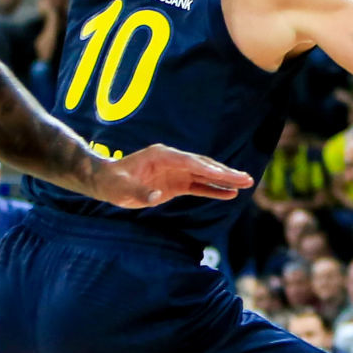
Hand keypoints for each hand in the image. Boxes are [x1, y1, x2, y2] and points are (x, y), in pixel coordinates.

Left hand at [93, 143, 254, 207]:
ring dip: (225, 180)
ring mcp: (176, 172)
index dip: (207, 169)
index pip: (189, 161)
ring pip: (205, 175)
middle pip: (203, 165)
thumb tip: (157, 196)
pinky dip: (214, 190)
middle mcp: (172, 160)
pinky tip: (230, 194)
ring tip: (246, 183)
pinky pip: (199, 186)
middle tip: (247, 178)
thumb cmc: (111, 183)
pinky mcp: (177, 183)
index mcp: (161, 156)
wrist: (105, 182)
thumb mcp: (121, 189)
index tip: (225, 176)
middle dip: (225, 173)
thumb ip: (139, 192)